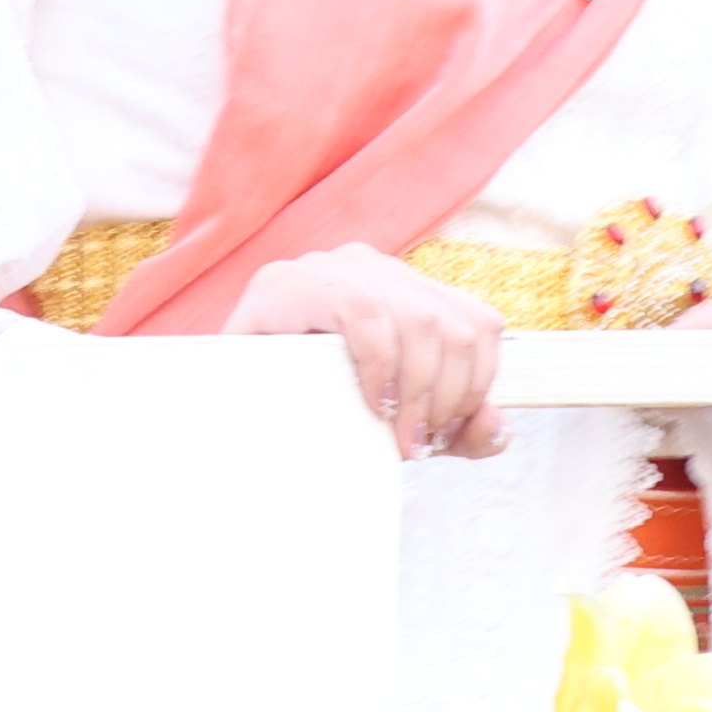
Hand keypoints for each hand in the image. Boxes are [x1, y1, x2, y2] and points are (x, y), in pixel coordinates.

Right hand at [231, 244, 512, 460]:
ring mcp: (331, 268)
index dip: (478, 384)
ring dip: (419, 393)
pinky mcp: (291, 282)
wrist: (214, 402)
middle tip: (417, 444)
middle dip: (449, 397)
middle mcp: (372, 267)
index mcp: (402, 288)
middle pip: (455, 326)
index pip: (476, 324)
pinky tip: (372, 403)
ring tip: (396, 437)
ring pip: (420, 322)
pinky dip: (382, 369)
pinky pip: (367, 318)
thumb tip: (497, 430)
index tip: (448, 435)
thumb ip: (448, 422)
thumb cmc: (305, 403)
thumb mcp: (390, 413)